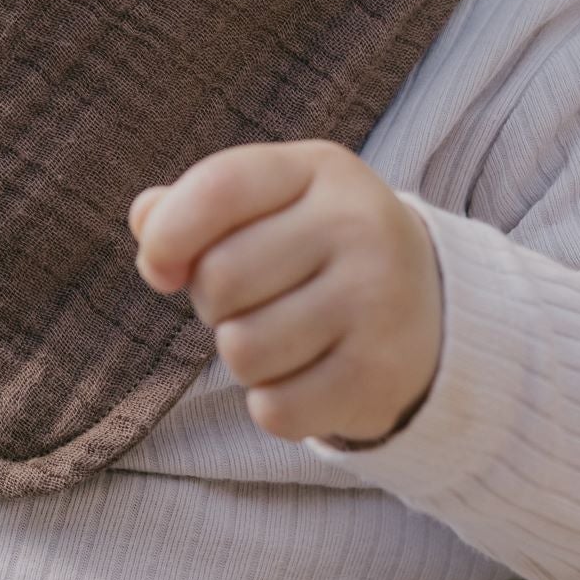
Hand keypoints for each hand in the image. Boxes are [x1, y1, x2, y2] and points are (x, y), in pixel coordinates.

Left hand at [128, 140, 441, 445]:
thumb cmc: (315, 249)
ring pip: (242, 350)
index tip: (159, 270)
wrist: (432, 309)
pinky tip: (306, 377)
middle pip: (220, 278)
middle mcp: (357, 226)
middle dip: (212, 303)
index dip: (170, 233)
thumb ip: (196, 203)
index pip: (219, 188)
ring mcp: (378, 301)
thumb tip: (146, 222)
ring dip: (242, 357)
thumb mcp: (269, 203)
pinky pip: (276, 409)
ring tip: (281, 337)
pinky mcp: (383, 375)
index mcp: (319, 169)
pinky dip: (273, 403)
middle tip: (251, 302)